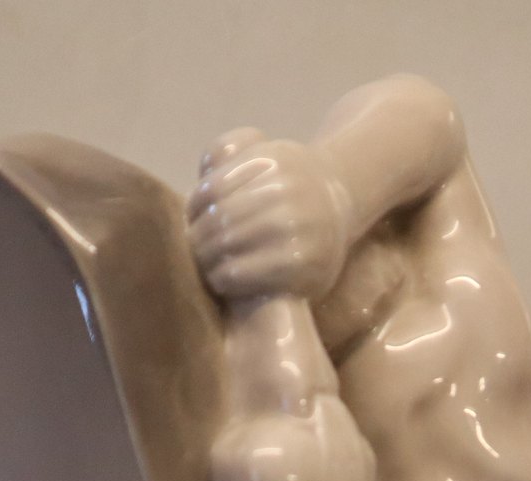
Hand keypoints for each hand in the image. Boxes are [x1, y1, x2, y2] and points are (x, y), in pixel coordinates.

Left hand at [187, 128, 351, 300]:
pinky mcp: (299, 264)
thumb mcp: (262, 153)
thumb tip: (203, 176)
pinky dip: (222, 278)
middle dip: (198, 237)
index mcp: (273, 161)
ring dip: (206, 259)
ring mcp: (295, 228)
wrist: (339, 211)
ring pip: (227, 245)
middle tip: (194, 249)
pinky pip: (241, 274)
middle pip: (220, 219)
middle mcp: (286, 191)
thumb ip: (227, 151)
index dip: (194, 208)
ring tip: (205, 265)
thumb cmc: (287, 186)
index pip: (213, 189)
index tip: (191, 220)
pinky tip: (221, 280)